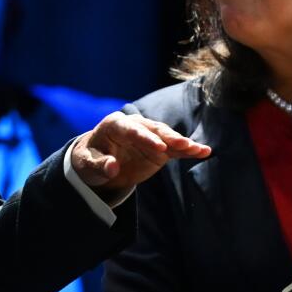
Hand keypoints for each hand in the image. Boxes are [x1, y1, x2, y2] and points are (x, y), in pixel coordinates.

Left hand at [70, 111, 210, 196]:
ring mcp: (149, 136)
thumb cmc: (90, 159)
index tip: (159, 147)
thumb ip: (99, 165)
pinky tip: (204, 152)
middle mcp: (135, 126)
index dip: (146, 138)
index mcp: (115, 125)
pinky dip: (188, 150)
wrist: (97, 162)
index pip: (132, 130)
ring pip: (167, 137)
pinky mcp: (159, 148)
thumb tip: (112, 167)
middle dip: (169, 137)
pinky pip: (175, 149)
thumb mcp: (87, 164)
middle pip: (154, 129)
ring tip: (198, 149)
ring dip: (182, 143)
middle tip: (184, 145)